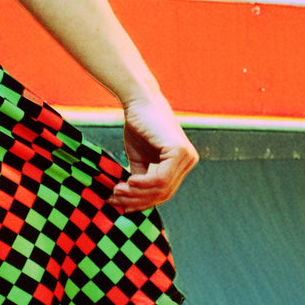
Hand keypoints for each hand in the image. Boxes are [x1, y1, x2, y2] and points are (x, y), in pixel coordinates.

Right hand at [111, 93, 196, 213]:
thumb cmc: (138, 125)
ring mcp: (187, 157)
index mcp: (182, 163)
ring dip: (137, 194)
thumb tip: (129, 202)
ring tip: (117, 191)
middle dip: (137, 200)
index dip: (141, 202)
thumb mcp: (140, 158)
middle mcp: (189, 161)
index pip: (164, 192)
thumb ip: (140, 178)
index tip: (119, 203)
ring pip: (162, 189)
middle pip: (163, 194)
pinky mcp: (179, 152)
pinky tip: (128, 183)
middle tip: (115, 199)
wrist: (139, 101)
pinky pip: (161, 178)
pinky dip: (143, 184)